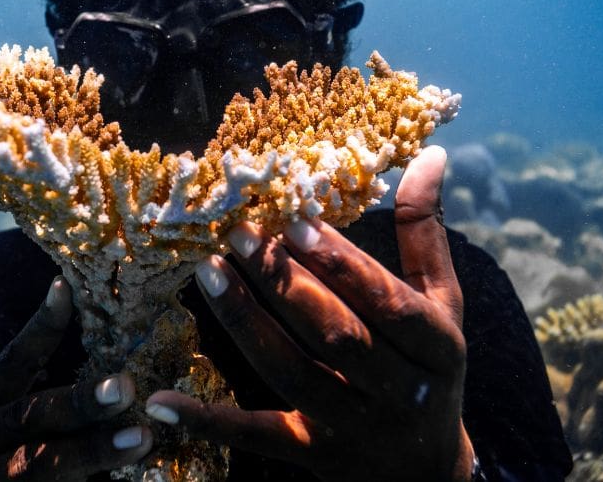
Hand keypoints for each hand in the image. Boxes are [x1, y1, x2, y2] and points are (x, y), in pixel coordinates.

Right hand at [0, 276, 152, 480]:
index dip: (38, 328)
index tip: (67, 288)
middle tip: (124, 387)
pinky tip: (135, 471)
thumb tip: (107, 338)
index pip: (7, 364)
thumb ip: (50, 399)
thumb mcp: (20, 427)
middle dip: (78, 403)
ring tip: (140, 437)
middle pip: (25, 419)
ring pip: (38, 467)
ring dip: (93, 451)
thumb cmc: (18, 465)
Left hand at [145, 146, 474, 480]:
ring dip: (246, 323)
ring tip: (208, 271)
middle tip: (237, 234)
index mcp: (436, 348)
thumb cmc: (430, 366)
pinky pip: (257, 437)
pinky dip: (209, 420)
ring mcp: (352, 427)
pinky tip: (160, 399)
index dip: (342, 263)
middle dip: (284, 283)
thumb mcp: (441, 301)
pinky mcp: (313, 455)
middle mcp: (399, 392)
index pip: (387, 302)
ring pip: (291, 373)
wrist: (427, 469)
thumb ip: (425, 231)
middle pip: (336, 336)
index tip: (295, 221)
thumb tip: (428, 153)